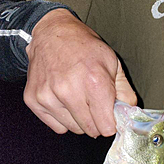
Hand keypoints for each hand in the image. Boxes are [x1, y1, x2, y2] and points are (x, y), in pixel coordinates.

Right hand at [24, 9, 136, 136]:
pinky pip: (57, 127)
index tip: (109, 117)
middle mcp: (69, 90)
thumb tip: (130, 117)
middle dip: (96, 122)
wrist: (52, 33)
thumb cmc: (84, 48)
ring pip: (74, 129)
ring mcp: (49, 96)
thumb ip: (126, 93)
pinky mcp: (34, 100)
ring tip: (78, 99)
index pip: (106, 127)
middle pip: (90, 131)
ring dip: (79, 120)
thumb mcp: (113, 64)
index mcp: (94, 81)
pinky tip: (63, 101)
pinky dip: (63, 119)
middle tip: (94, 105)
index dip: (110, 124)